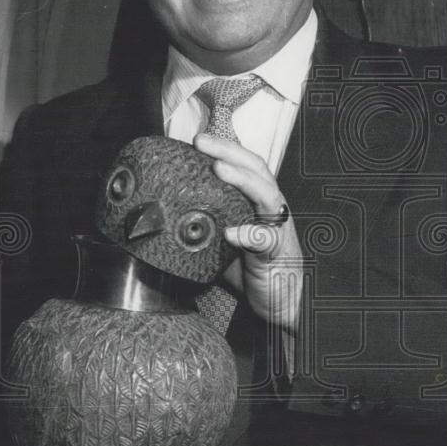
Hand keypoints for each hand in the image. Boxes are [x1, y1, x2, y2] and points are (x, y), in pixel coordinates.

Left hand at [194, 133, 302, 330]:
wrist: (279, 306)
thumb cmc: (251, 272)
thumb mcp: (224, 244)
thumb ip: (207, 227)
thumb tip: (167, 219)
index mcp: (259, 203)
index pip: (246, 166)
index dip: (225, 148)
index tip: (197, 139)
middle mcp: (272, 210)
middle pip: (257, 169)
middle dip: (229, 151)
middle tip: (201, 141)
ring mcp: (278, 230)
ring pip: (267, 194)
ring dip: (242, 179)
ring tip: (218, 169)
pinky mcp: (279, 253)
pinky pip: (267, 240)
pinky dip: (250, 234)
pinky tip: (232, 234)